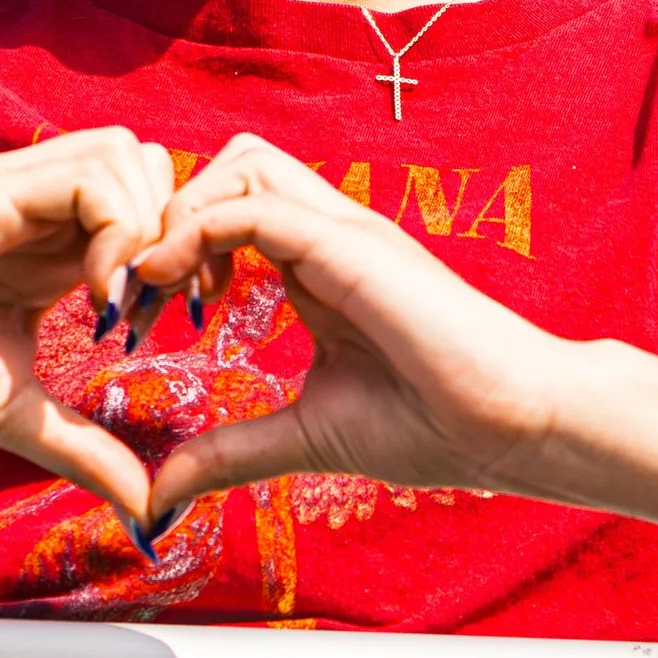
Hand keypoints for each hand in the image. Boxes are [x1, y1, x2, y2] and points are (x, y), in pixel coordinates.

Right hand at [0, 129, 177, 517]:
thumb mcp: (16, 415)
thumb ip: (84, 448)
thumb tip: (147, 509)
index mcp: (49, 245)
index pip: (150, 202)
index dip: (182, 255)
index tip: (177, 327)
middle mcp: (36, 204)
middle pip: (153, 163)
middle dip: (181, 233)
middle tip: (166, 310)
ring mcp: (10, 190)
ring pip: (130, 155)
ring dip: (151, 228)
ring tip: (125, 304)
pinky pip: (87, 175)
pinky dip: (116, 230)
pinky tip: (94, 297)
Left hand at [128, 135, 564, 520]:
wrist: (517, 426)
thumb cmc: (435, 425)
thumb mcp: (304, 437)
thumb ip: (231, 452)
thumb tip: (162, 493)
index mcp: (319, 265)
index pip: (229, 210)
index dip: (173, 246)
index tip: (140, 312)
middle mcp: (330, 235)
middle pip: (230, 165)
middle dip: (170, 212)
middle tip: (142, 288)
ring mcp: (344, 232)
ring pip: (239, 164)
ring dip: (181, 213)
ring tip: (160, 285)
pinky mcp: (352, 246)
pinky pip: (255, 205)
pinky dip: (201, 231)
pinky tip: (178, 286)